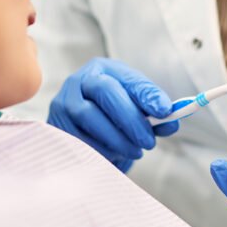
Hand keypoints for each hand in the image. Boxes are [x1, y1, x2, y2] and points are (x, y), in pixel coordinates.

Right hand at [48, 58, 179, 171]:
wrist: (76, 131)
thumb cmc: (111, 116)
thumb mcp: (134, 110)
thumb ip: (153, 116)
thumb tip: (172, 122)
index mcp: (103, 70)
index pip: (128, 79)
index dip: (147, 94)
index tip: (165, 111)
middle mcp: (79, 81)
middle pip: (105, 91)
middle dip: (130, 119)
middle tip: (149, 142)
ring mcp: (62, 103)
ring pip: (90, 117)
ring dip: (116, 139)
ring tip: (133, 151)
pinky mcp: (54, 126)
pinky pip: (77, 138)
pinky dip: (99, 150)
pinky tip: (112, 156)